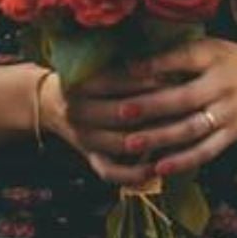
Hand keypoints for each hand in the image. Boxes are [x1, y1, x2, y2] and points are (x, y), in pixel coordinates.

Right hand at [45, 66, 167, 186]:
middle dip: (155, 110)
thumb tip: (166, 64)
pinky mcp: (89, 157)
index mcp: (79, 84)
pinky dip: (134, 174)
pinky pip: (111, 171)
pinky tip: (157, 169)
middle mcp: (77, 112)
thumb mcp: (97, 65)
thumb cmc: (87, 78)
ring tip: (179, 134)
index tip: (173, 74)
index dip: (146, 79)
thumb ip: (125, 65)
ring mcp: (82, 138)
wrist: (52, 104)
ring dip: (151, 140)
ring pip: (120, 143)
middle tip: (185, 105)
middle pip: (121, 113)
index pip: (116, 81)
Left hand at [95, 37, 236, 178]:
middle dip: (151, 105)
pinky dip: (183, 160)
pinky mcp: (234, 135)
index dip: (157, 64)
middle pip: (184, 97)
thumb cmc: (231, 60)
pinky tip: (160, 167)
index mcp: (214, 57)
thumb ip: (178, 53)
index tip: (128, 69)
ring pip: (192, 128)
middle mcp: (223, 85)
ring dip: (161, 137)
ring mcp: (230, 113)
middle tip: (120, 112)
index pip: (184, 58)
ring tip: (131, 143)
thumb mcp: (210, 47)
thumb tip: (133, 60)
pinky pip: (207, 151)